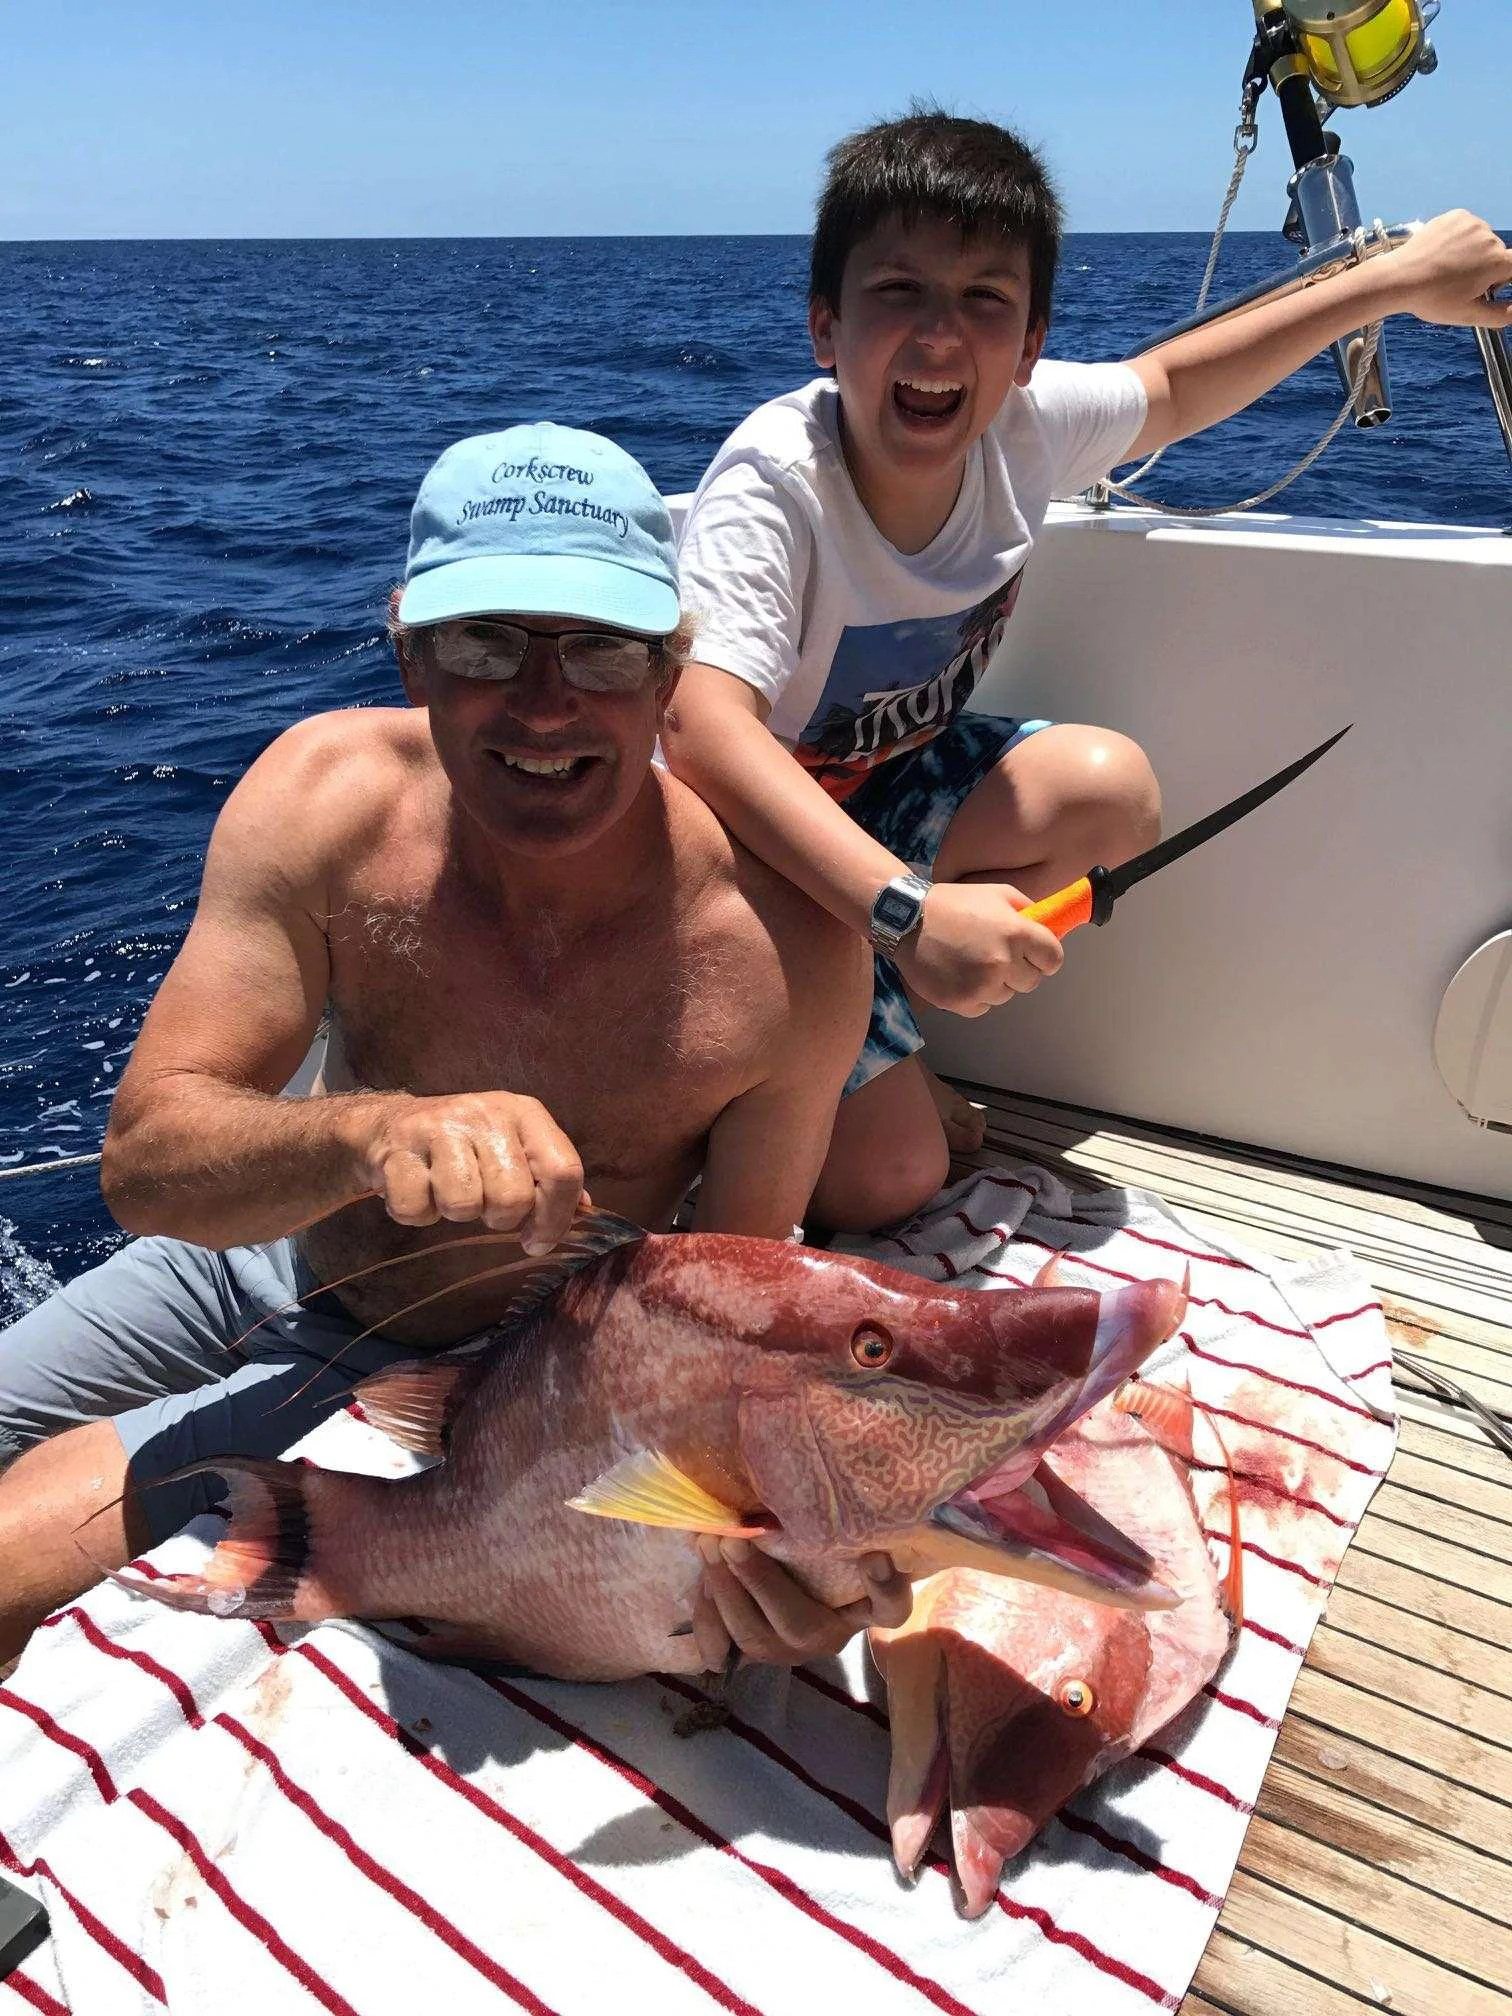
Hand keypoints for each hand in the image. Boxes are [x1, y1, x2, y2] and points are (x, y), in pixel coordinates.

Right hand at [353, 1091, 587, 1253]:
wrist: (390, 1124)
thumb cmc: (465, 1144)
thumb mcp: (514, 1146)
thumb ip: (549, 1177)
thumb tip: (587, 1213)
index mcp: (524, 1113)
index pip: (563, 1171)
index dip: (556, 1218)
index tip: (538, 1240)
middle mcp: (485, 1113)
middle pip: (513, 1197)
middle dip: (500, 1218)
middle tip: (484, 1206)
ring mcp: (439, 1128)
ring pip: (464, 1205)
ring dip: (457, 1214)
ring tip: (449, 1192)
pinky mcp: (398, 1149)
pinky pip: (417, 1209)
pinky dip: (418, 1214)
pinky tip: (420, 1190)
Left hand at [690, 1540, 911, 1669]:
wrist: (769, 1586)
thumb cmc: (802, 1544)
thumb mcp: (816, 1532)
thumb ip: (812, 1518)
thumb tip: (795, 1465)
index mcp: (857, 1605)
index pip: (889, 1609)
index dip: (886, 1589)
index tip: (874, 1556)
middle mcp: (826, 1635)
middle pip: (802, 1625)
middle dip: (760, 1581)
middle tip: (733, 1538)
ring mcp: (785, 1652)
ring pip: (755, 1636)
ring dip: (725, 1589)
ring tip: (708, 1545)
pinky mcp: (749, 1659)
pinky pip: (722, 1650)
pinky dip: (706, 1615)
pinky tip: (700, 1579)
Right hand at [895, 880, 1063, 1016]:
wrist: (907, 920)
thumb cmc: (954, 903)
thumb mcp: (997, 893)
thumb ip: (1028, 911)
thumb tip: (1048, 929)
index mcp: (1015, 933)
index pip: (1053, 960)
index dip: (1045, 957)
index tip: (1034, 955)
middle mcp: (1001, 962)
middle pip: (1032, 982)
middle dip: (1020, 970)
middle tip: (997, 955)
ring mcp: (981, 985)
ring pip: (1006, 996)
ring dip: (996, 984)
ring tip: (973, 962)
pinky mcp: (961, 1002)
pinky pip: (983, 1007)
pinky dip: (975, 995)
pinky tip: (960, 974)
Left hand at [1386, 211, 1511, 327]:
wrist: (1399, 277)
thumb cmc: (1432, 299)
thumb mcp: (1468, 315)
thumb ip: (1500, 315)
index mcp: (1497, 262)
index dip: (1505, 278)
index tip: (1490, 285)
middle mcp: (1489, 237)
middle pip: (1497, 255)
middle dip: (1485, 268)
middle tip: (1458, 284)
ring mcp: (1472, 223)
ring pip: (1482, 241)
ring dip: (1472, 253)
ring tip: (1446, 269)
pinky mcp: (1457, 216)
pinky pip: (1467, 229)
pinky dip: (1459, 240)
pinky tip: (1442, 254)